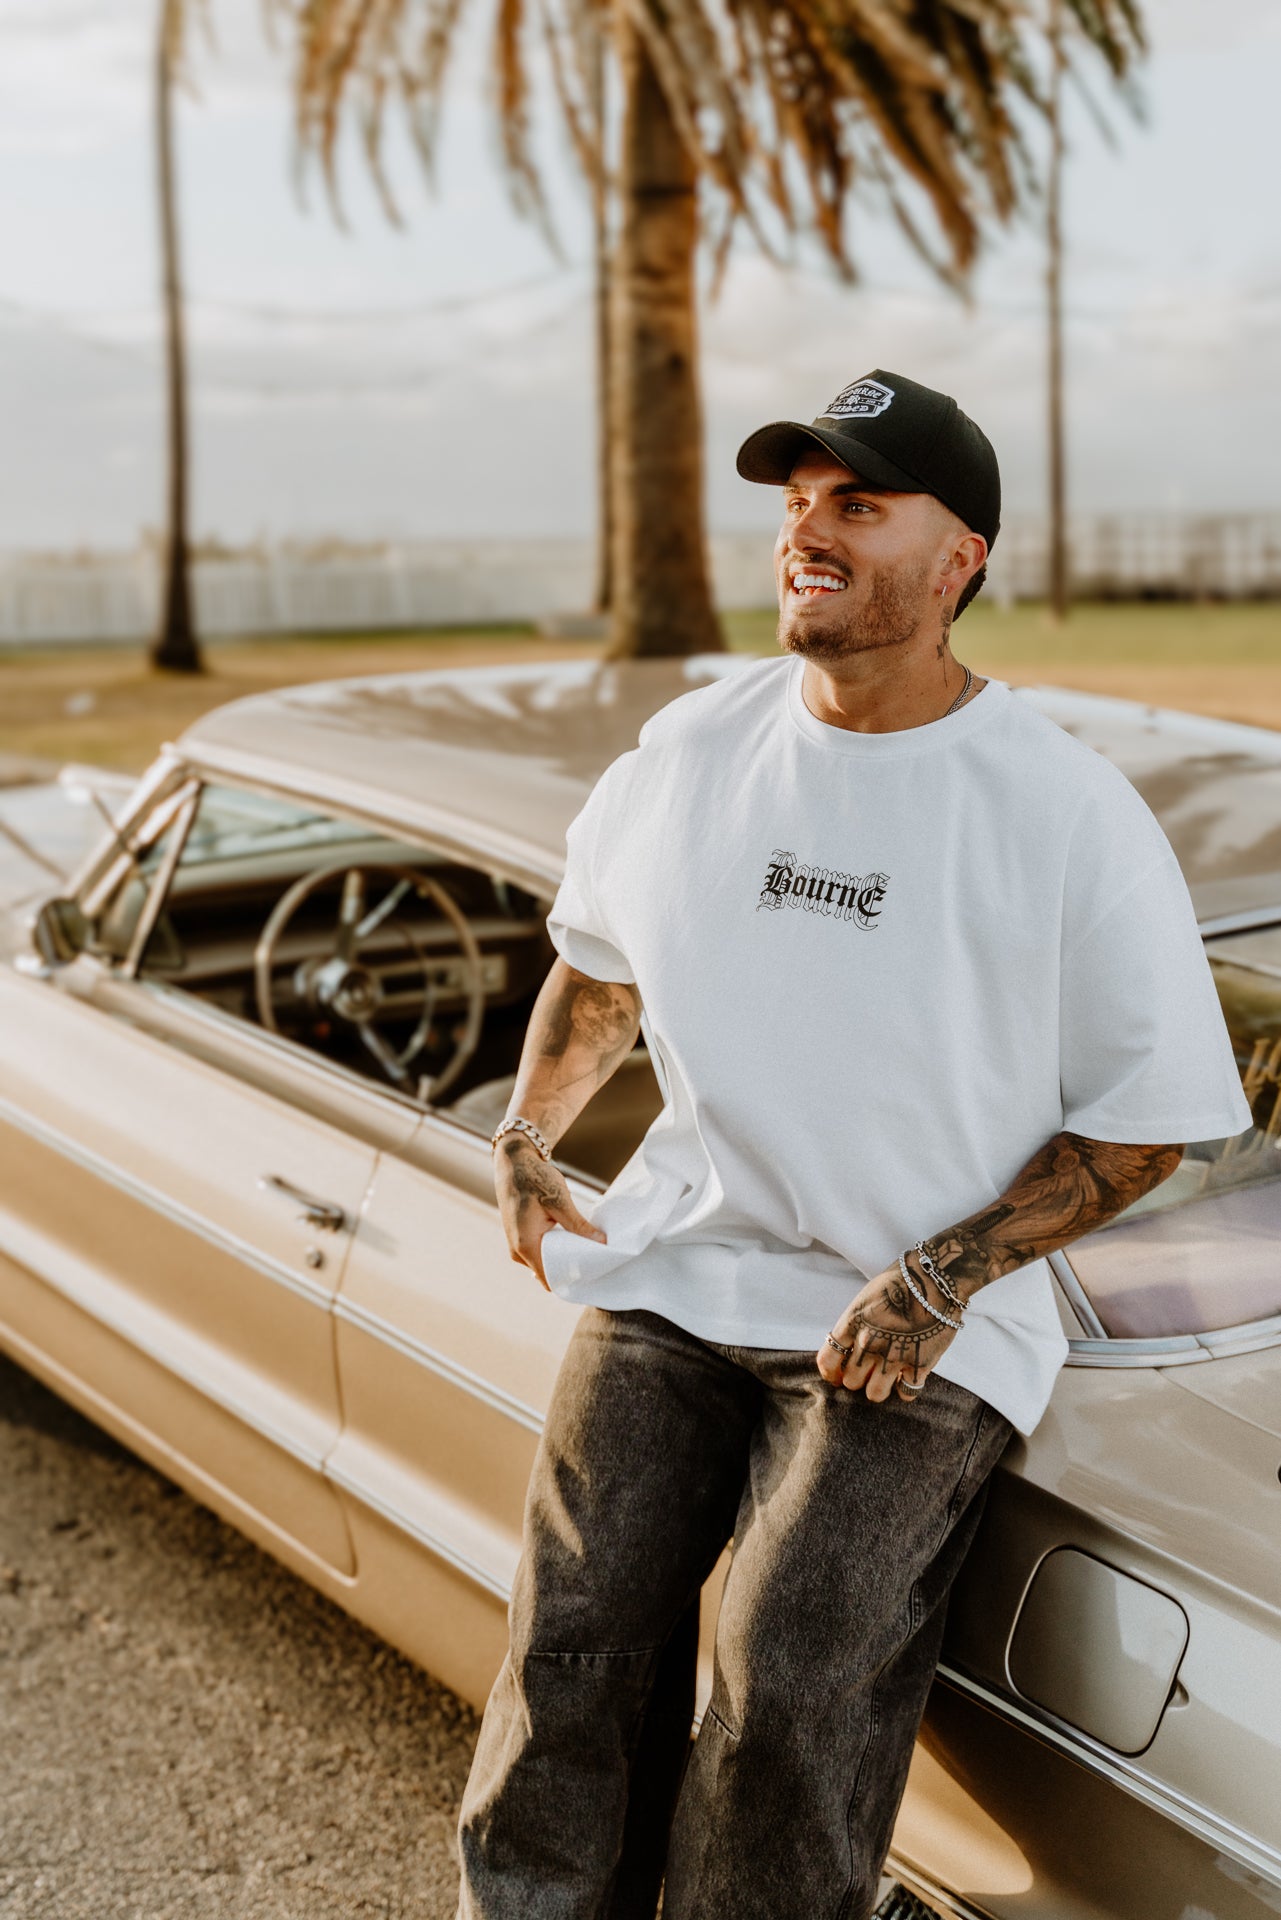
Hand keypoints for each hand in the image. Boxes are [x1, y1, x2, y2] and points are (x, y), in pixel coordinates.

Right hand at [494, 1138, 606, 1290]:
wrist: (514, 1162)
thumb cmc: (534, 1178)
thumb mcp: (560, 1201)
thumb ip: (578, 1226)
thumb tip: (601, 1243)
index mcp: (526, 1245)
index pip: (550, 1279)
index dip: (572, 1279)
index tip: (593, 1273)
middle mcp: (518, 1250)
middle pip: (549, 1273)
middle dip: (571, 1268)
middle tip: (595, 1260)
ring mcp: (517, 1245)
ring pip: (545, 1263)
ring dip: (564, 1257)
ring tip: (586, 1248)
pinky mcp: (520, 1238)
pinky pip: (541, 1253)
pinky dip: (556, 1249)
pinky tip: (572, 1240)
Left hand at [816, 1255, 960, 1403]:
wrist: (936, 1277)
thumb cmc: (901, 1280)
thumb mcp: (867, 1298)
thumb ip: (856, 1325)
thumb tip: (851, 1348)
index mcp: (852, 1323)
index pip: (827, 1360)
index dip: (831, 1372)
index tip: (837, 1376)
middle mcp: (868, 1343)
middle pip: (851, 1381)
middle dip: (859, 1378)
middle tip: (870, 1371)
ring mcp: (893, 1356)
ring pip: (875, 1394)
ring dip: (880, 1387)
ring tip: (889, 1377)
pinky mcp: (920, 1364)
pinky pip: (906, 1393)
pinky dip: (907, 1388)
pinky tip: (910, 1376)